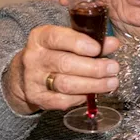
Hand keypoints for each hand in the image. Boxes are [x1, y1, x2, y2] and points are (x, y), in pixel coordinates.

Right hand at [4, 26, 120, 114]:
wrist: (25, 74)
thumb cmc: (55, 53)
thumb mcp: (68, 42)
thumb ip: (91, 42)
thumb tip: (113, 43)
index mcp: (40, 38)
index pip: (57, 38)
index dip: (79, 43)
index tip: (98, 49)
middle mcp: (34, 57)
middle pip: (65, 64)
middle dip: (94, 68)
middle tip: (113, 68)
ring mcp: (33, 79)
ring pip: (66, 84)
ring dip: (93, 85)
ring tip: (111, 83)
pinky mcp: (37, 97)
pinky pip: (62, 101)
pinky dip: (81, 98)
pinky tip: (92, 94)